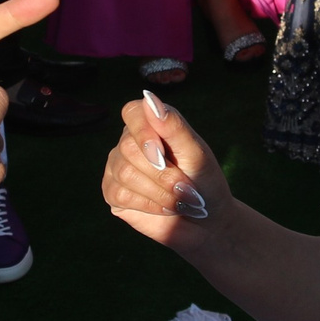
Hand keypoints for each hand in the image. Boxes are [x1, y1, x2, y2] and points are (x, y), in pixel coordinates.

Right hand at [100, 91, 229, 246]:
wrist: (206, 222)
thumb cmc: (204, 183)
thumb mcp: (197, 154)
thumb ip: (174, 127)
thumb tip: (148, 98)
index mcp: (151, 125)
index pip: (132, 112)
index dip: (143, 132)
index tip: (162, 154)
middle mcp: (130, 142)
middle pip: (129, 149)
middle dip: (163, 174)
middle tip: (187, 189)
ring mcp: (118, 167)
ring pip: (124, 174)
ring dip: (159, 192)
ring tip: (180, 201)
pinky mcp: (113, 193)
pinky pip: (119, 194)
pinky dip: (148, 204)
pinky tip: (165, 208)